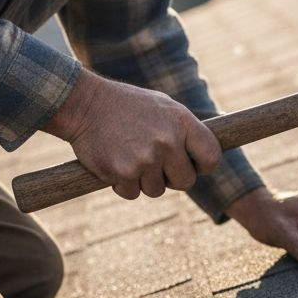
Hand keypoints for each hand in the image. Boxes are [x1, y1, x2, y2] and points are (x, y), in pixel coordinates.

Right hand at [44, 71, 221, 199]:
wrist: (85, 104)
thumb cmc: (126, 105)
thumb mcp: (163, 107)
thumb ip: (184, 130)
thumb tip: (203, 153)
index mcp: (182, 122)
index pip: (211, 157)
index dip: (203, 166)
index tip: (193, 166)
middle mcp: (167, 141)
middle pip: (186, 182)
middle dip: (171, 178)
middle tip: (155, 164)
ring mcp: (145, 159)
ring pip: (156, 191)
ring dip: (144, 181)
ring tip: (130, 156)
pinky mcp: (123, 173)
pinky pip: (132, 193)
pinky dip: (123, 184)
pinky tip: (115, 162)